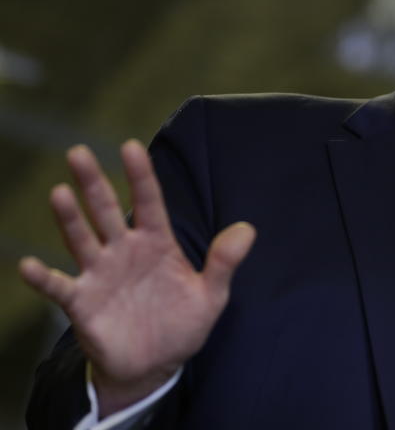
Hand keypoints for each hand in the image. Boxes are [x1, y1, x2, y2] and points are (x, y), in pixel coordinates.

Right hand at [19, 140, 255, 416]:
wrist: (156, 365)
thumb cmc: (183, 324)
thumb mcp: (211, 295)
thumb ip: (224, 262)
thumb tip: (248, 229)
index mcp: (157, 243)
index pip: (149, 202)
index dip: (141, 175)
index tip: (131, 147)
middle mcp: (125, 251)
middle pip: (107, 210)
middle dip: (94, 182)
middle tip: (78, 152)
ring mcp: (101, 274)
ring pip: (82, 239)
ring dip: (69, 218)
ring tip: (59, 192)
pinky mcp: (82, 303)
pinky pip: (59, 287)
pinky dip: (43, 278)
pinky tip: (28, 265)